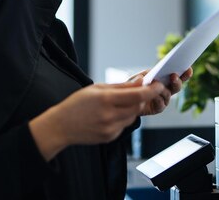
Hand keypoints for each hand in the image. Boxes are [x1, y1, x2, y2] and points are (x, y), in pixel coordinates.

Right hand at [29, 80, 163, 160]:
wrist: (60, 126)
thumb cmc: (77, 103)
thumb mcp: (97, 88)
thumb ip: (121, 86)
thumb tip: (141, 81)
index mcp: (106, 99)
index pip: (138, 95)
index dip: (151, 90)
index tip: (159, 85)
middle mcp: (110, 115)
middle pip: (138, 106)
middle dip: (143, 98)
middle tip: (141, 91)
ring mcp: (110, 128)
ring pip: (133, 116)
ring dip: (132, 108)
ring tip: (118, 103)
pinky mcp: (110, 137)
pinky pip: (124, 125)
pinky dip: (123, 118)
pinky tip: (110, 115)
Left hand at [129, 68, 192, 115]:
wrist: (128, 102)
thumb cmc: (134, 87)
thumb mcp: (136, 78)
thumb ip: (141, 76)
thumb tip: (145, 77)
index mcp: (164, 78)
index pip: (178, 74)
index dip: (185, 72)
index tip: (188, 68)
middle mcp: (167, 88)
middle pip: (178, 84)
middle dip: (178, 80)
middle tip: (174, 76)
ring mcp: (164, 98)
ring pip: (169, 93)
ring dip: (164, 90)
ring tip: (159, 86)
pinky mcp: (159, 107)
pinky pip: (161, 103)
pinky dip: (158, 99)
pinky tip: (154, 96)